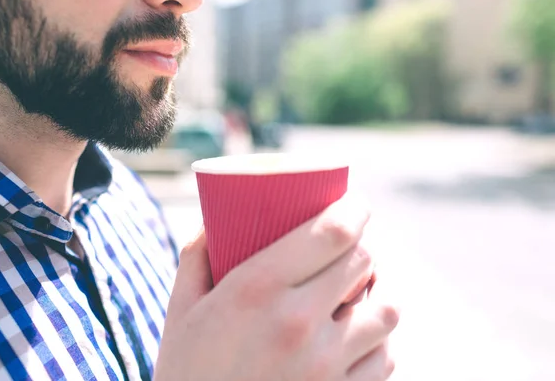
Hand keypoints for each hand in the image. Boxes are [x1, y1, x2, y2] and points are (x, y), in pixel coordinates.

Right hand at [154, 194, 398, 380]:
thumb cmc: (187, 373)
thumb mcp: (180, 309)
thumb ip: (197, 256)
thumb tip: (218, 218)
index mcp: (257, 290)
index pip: (332, 232)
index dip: (354, 209)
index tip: (354, 203)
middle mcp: (297, 323)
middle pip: (363, 262)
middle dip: (361, 245)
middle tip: (349, 245)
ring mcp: (325, 366)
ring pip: (386, 309)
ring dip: (376, 292)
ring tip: (359, 290)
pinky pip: (384, 357)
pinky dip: (377, 340)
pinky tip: (356, 336)